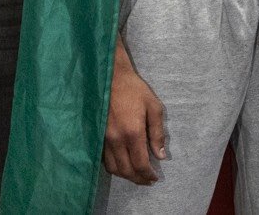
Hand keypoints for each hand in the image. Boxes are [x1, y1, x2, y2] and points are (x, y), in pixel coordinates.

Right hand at [103, 49, 166, 185]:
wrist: (110, 78)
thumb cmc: (134, 90)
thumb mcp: (153, 107)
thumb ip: (157, 133)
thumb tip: (160, 155)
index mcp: (132, 133)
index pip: (140, 163)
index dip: (148, 175)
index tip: (155, 178)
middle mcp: (116, 140)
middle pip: (126, 170)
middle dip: (138, 179)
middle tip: (147, 181)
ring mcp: (104, 140)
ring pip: (113, 168)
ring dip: (125, 175)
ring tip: (136, 175)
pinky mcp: (97, 137)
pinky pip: (104, 160)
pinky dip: (114, 167)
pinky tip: (123, 164)